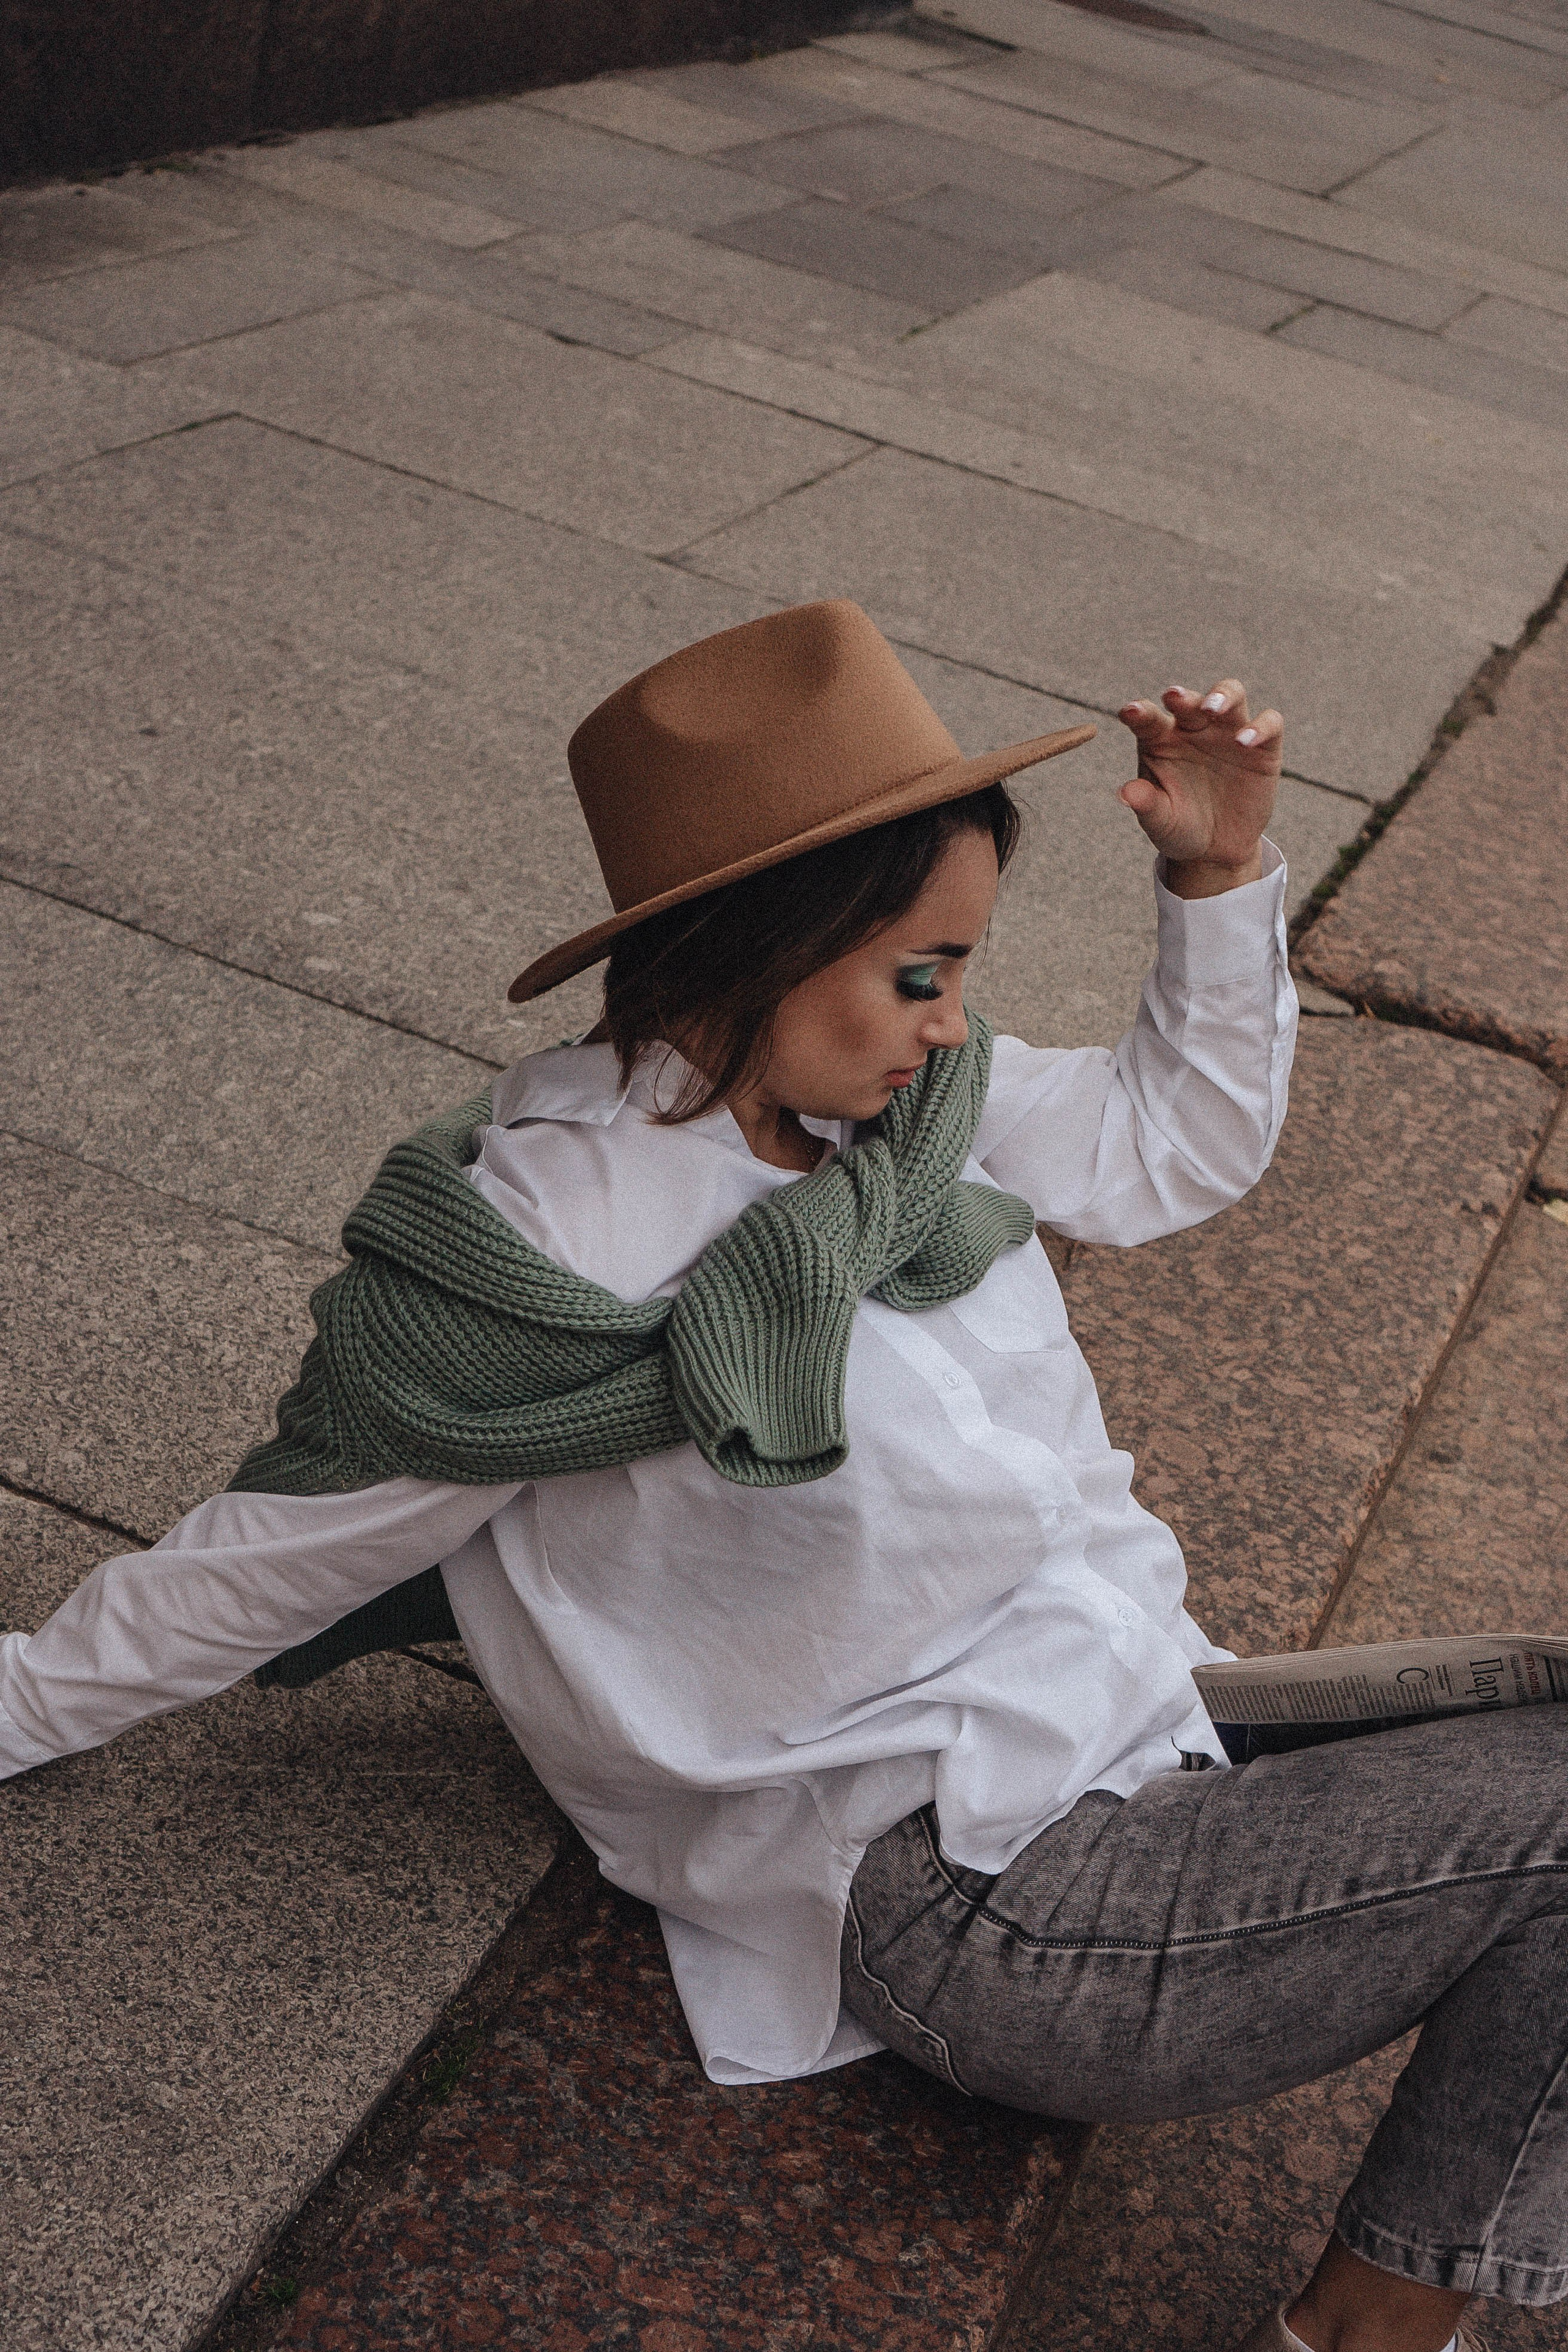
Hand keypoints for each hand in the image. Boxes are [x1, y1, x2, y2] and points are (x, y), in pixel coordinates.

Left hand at [1117, 679, 1280, 897]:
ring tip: (1213, 708)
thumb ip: (1146, 804)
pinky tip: (1246, 741)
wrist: (1217, 849)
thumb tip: (1125, 793)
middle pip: (1190, 700)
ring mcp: (1228, 733)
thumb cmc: (1179, 828)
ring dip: (1222, 695)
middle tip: (1175, 697)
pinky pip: (1269, 724)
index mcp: (1160, 740)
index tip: (1130, 713)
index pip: (1147, 718)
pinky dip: (1261, 726)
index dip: (1139, 712)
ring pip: (1231, 695)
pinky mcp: (1261, 747)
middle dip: (1183, 696)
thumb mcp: (1160, 822)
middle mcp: (1193, 729)